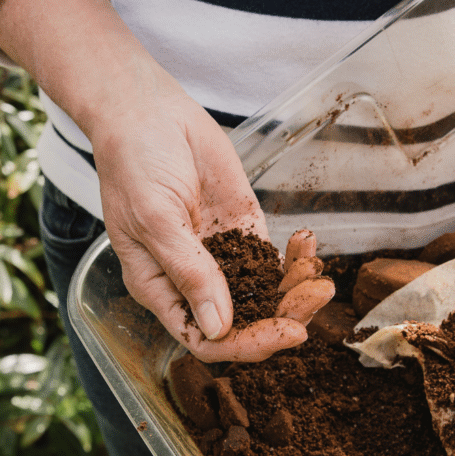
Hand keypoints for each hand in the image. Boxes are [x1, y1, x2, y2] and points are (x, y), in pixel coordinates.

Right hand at [0, 0, 333, 359]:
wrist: (146, 111)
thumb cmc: (133, 163)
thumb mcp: (155, 220)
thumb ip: (188, 271)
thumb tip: (217, 327)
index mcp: (160, 289)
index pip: (205, 339)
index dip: (245, 345)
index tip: (285, 332)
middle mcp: (191, 280)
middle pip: (243, 322)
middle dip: (283, 316)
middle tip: (317, 296)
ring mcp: (219, 255)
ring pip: (264, 294)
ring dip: (295, 290)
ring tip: (320, 275)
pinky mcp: (241, 228)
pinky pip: (273, 258)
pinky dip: (295, 259)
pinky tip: (308, 244)